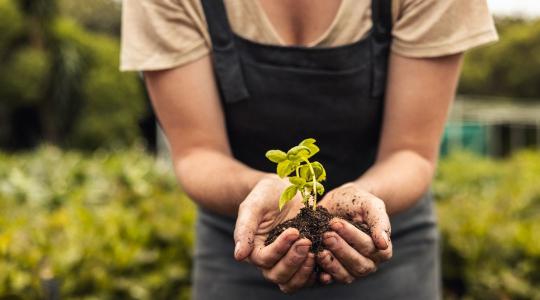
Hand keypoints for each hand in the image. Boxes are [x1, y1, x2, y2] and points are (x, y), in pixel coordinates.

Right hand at [234, 174, 316, 292]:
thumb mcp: (252, 207)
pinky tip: (327, 264)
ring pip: (293, 282)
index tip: (294, 231)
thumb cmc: (264, 195)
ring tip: (316, 252)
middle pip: (279, 276)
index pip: (265, 260)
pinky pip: (311, 277)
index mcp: (255, 250)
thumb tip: (239, 256)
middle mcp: (271, 261)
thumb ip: (244, 229)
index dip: (279, 249)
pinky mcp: (305, 260)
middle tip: (306, 241)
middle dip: (293, 261)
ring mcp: (289, 262)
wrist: (284, 189)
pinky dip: (318, 275)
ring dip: (305, 271)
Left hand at [317, 183, 391, 283]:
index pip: (370, 248)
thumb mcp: (370, 204)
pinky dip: (323, 273)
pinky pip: (331, 278)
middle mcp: (369, 262)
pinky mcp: (335, 271)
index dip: (353, 237)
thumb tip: (383, 243)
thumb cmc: (357, 202)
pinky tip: (315, 263)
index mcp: (382, 248)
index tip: (336, 223)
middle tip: (326, 234)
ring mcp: (352, 269)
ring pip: (346, 275)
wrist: (339, 202)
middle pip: (359, 264)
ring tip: (319, 249)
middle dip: (340, 249)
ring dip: (332, 263)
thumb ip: (379, 222)